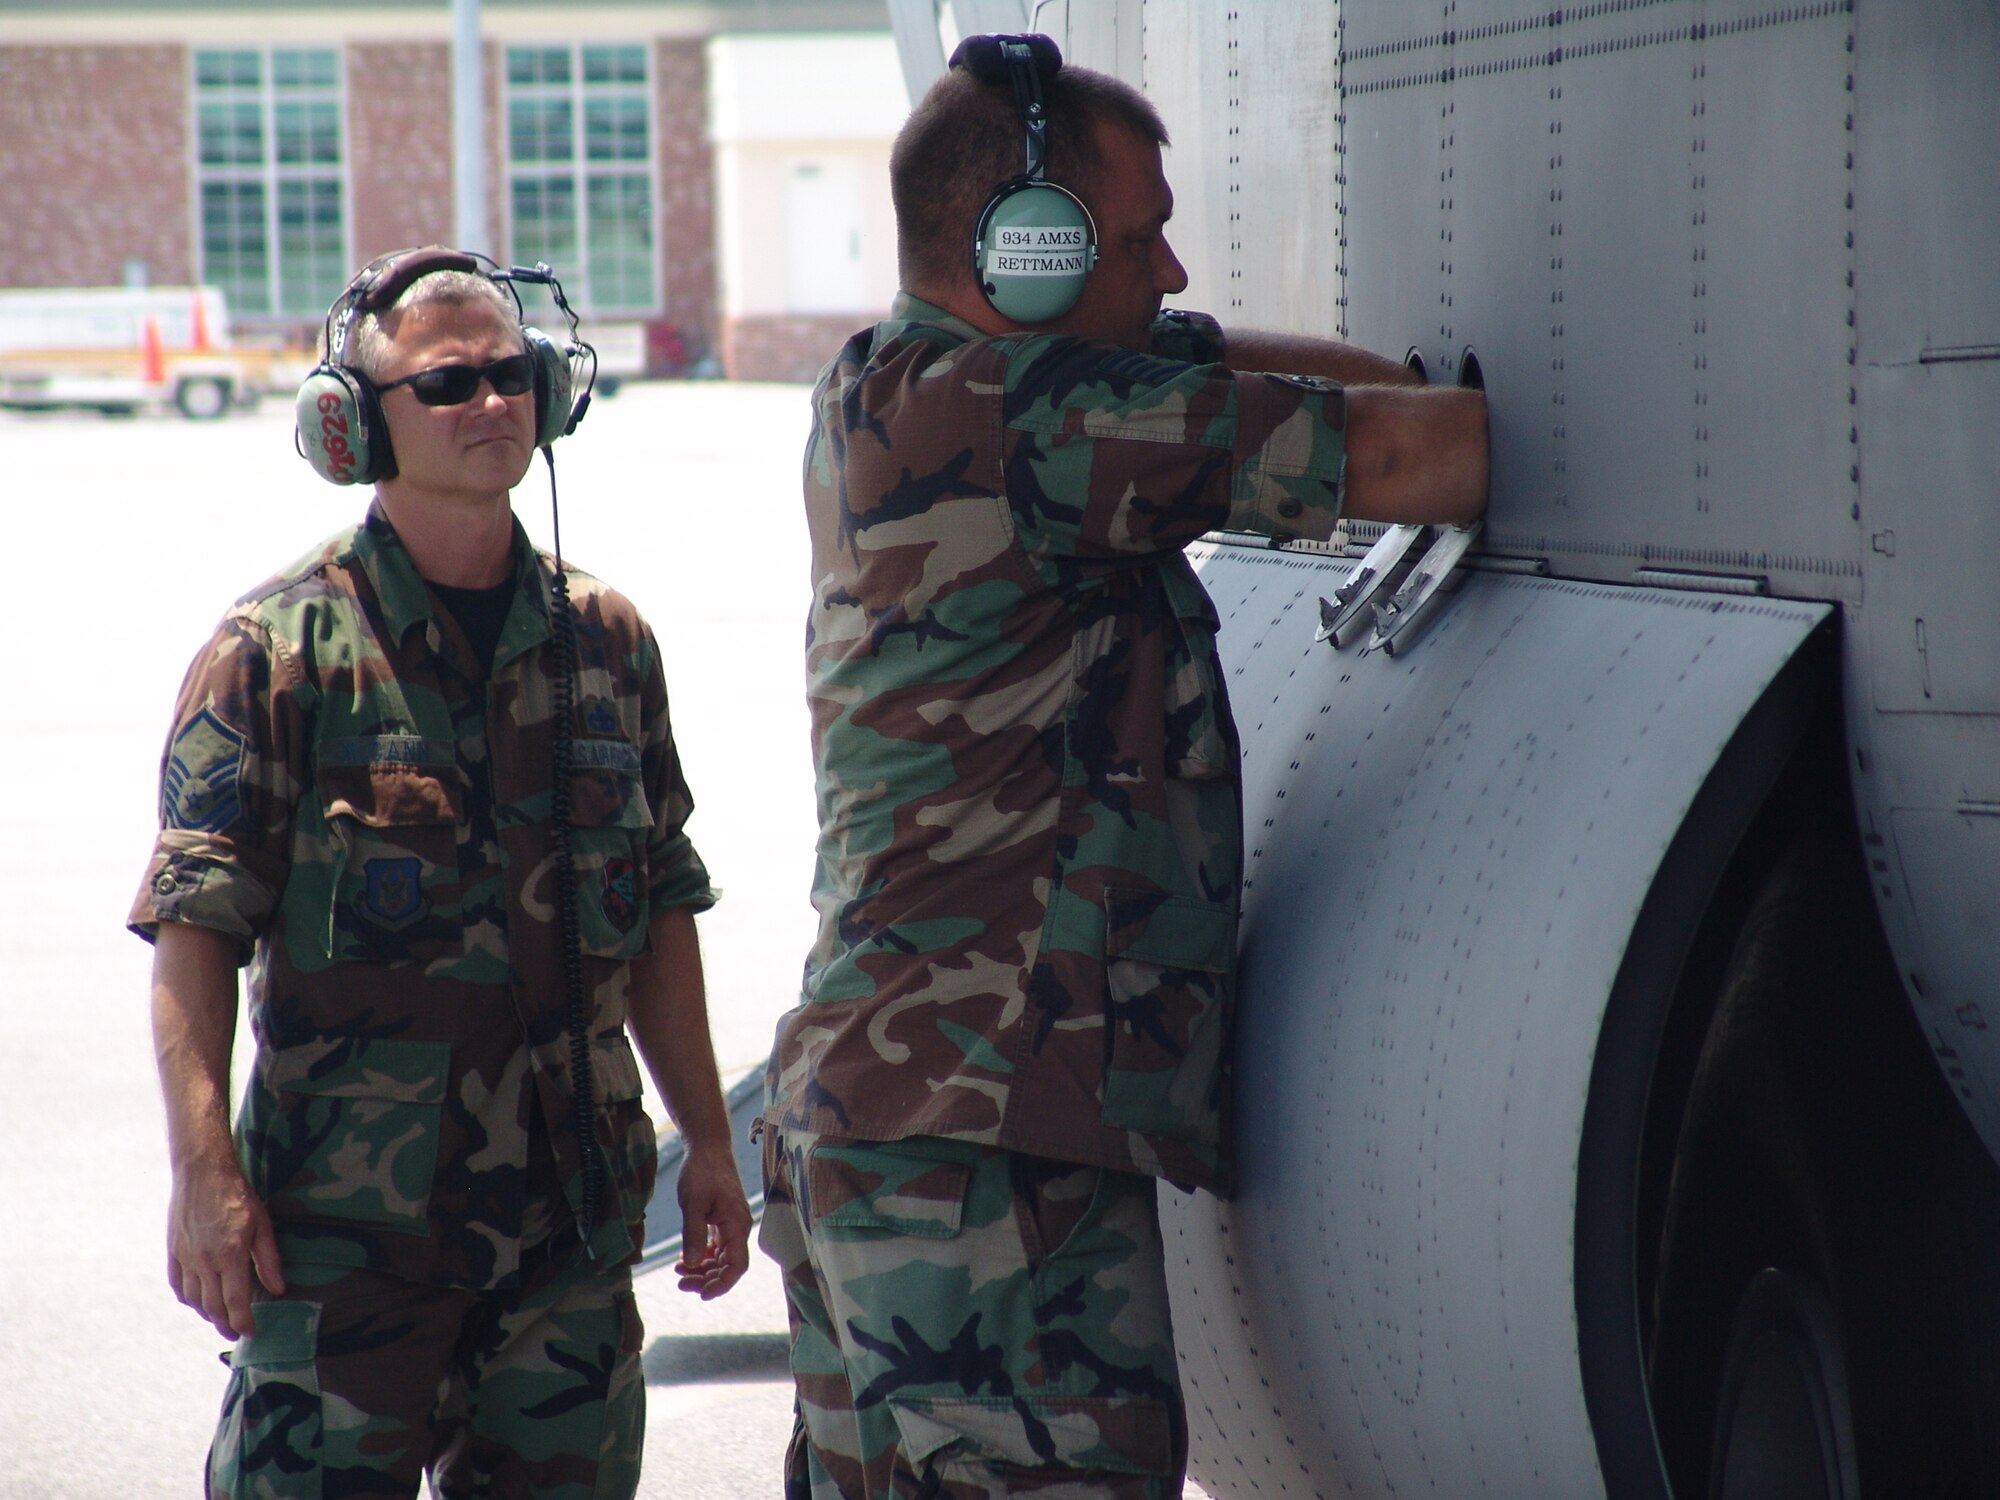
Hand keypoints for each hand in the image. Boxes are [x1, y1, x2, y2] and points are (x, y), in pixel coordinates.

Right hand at [167, 1154, 285, 1340]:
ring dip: (206, 1314)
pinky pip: (177, 1284)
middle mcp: (205, 1261)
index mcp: (230, 1255)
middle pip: (213, 1306)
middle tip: (235, 1333)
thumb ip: (269, 1260)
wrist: (203, 1173)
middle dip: (225, 1325)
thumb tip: (277, 1289)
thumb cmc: (238, 1196)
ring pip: (193, 1299)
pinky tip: (197, 1301)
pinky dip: (187, 1298)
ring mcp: (186, 1257)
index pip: (235, 1301)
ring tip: (220, 1318)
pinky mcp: (173, 1251)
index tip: (250, 1332)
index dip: (243, 1322)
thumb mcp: (262, 1225)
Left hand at [672, 1141, 752, 1298]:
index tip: (702, 1295)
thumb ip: (693, 1234)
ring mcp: (731, 1224)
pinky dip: (701, 1255)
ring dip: (702, 1269)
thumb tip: (690, 1264)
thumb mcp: (693, 1203)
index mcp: (736, 1225)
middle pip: (728, 1265)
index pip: (736, 1266)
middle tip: (680, 1282)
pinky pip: (715, 1246)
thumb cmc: (702, 1171)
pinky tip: (684, 1258)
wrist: (708, 1146)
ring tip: (678, 1272)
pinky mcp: (722, 1219)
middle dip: (706, 1279)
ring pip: (721, 1257)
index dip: (722, 1285)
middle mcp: (738, 1227)